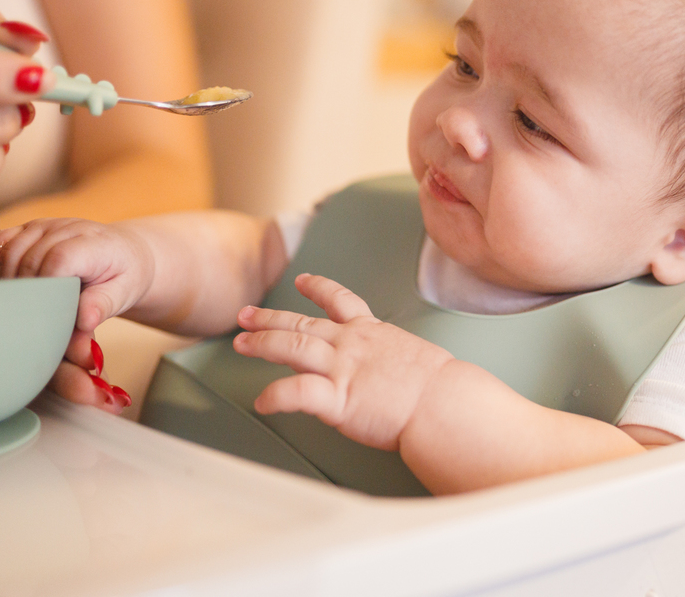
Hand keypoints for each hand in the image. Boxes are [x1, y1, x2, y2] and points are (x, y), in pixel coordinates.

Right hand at [0, 217, 152, 411]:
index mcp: (94, 244)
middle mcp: (67, 228)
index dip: (45, 286)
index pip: (58, 259)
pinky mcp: (28, 228)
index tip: (44, 312)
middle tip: (30, 317)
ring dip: (5, 280)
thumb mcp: (124, 294)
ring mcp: (45, 225)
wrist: (125, 253)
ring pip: (7, 249)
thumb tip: (85, 321)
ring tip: (19, 303)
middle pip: (27, 257)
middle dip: (24, 290)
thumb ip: (104, 306)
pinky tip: (7, 286)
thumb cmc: (124, 277)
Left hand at [233, 273, 454, 450]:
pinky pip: (295, 392)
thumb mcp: (418, 358)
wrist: (444, 403)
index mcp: (372, 333)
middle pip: (301, 322)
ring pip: (290, 345)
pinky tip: (261, 402)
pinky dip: (274, 396)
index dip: (317, 288)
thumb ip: (396, 360)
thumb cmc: (442, 389)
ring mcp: (341, 369)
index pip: (340, 300)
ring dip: (261, 343)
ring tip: (240, 344)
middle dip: (269, 318)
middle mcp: (351, 344)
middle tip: (245, 315)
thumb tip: (399, 372)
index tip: (302, 281)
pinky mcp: (336, 398)